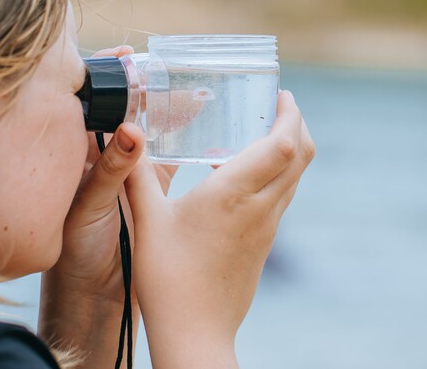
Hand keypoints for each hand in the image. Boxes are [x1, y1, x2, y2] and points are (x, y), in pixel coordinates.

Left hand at [38, 46, 176, 365]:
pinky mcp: (152, 192)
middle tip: (177, 70)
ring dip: (173, 113)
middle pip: (130, 112)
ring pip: (154, 132)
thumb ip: (109, 171)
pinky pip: (171, 159)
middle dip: (150, 89)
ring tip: (198, 92)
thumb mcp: (89, 208)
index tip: (130, 55)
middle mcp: (104, 158)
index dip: (110, 77)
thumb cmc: (76, 253)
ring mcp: (130, 173)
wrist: (93, 297)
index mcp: (80, 155)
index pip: (94, 104)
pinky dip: (187, 143)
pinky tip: (205, 128)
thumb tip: (131, 129)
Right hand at [126, 90, 314, 367]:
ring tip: (261, 132)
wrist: (195, 332)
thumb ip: (136, 175)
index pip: (284, 145)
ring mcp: (266, 228)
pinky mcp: (263, 243)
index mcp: (233, 195)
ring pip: (295, 177)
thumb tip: (125, 136)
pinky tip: (244, 175)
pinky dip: (277, 173)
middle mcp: (259, 208)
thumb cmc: (168, 278)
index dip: (290, 114)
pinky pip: (282, 196)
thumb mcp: (147, 221)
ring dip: (289, 148)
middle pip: (301, 155)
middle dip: (296, 124)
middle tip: (275, 106)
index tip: (280, 94)